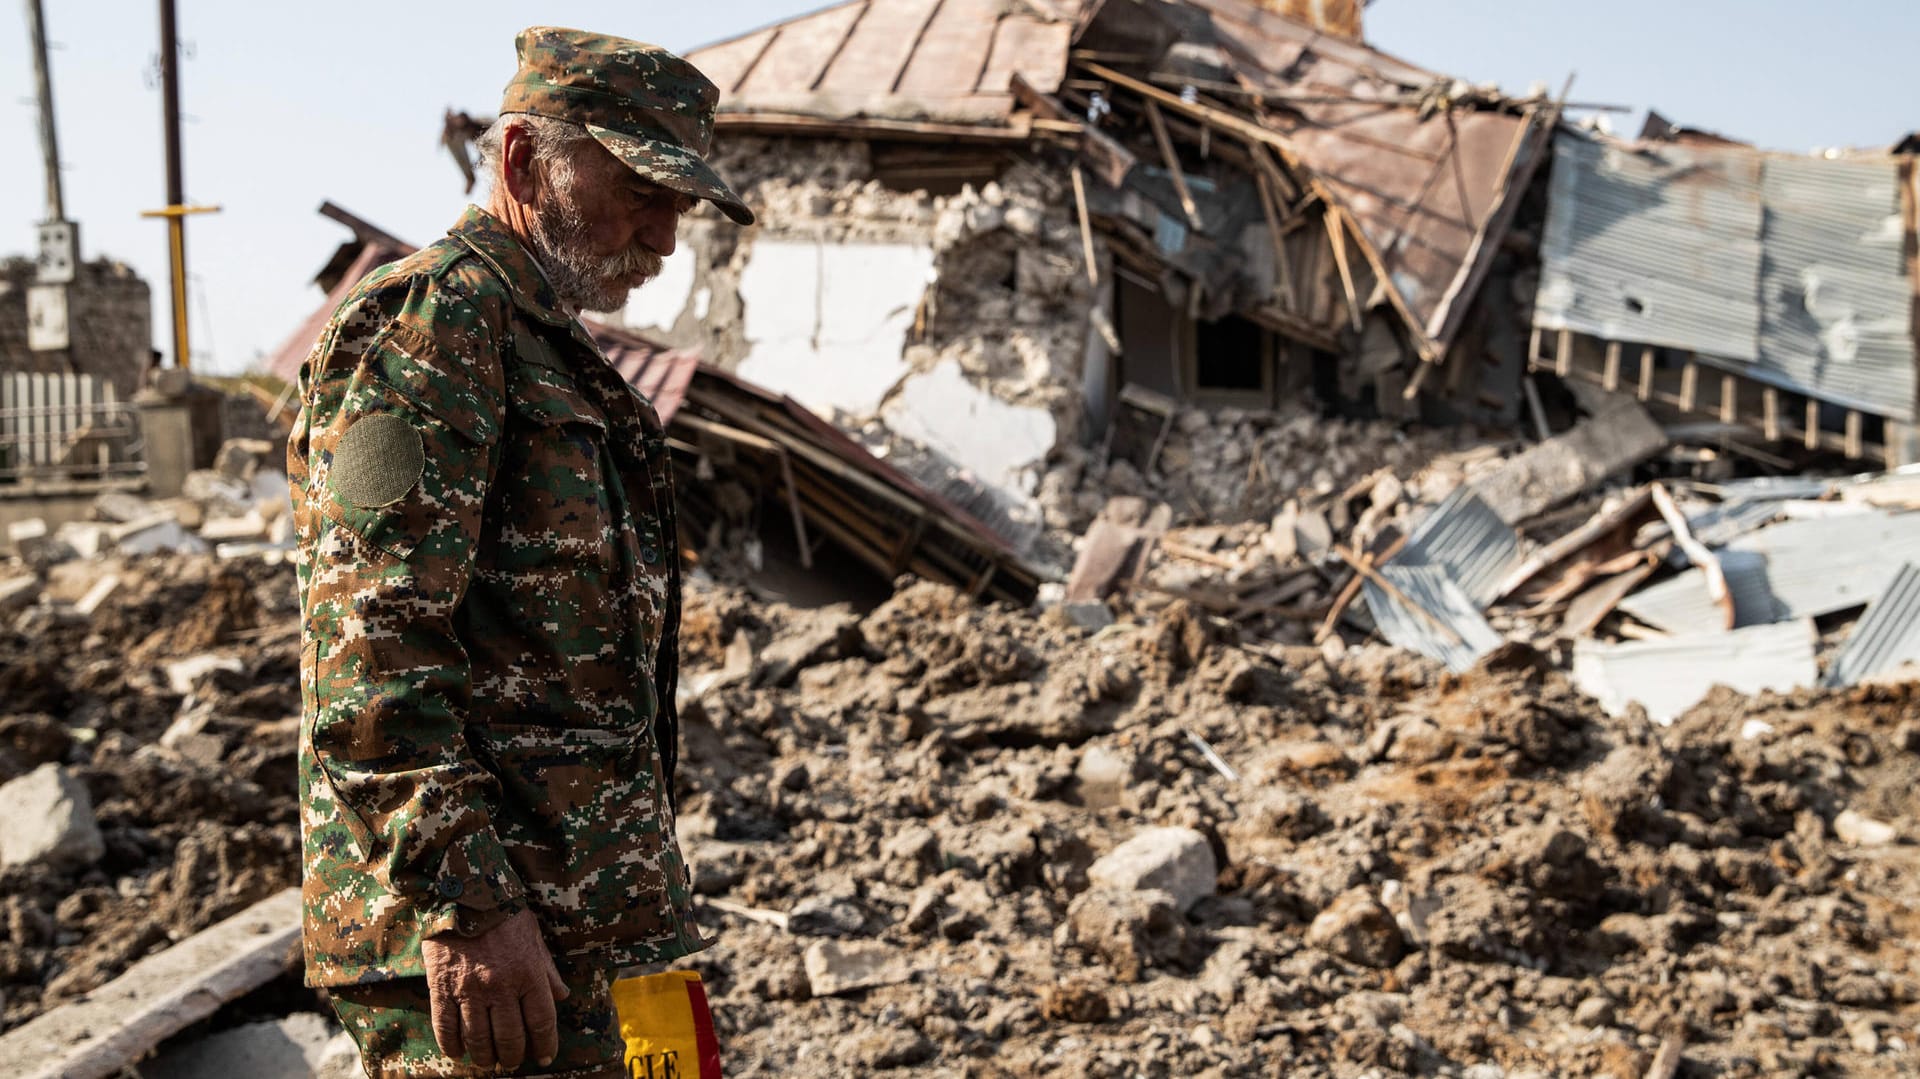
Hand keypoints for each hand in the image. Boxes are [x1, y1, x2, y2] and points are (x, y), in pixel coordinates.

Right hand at [423, 908, 569, 1069]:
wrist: (464, 894)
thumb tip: (562, 996)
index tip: (544, 1058)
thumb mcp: (535, 938)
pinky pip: (446, 1028)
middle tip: (511, 1063)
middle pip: (510, 1037)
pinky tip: (458, 1052)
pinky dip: (452, 1046)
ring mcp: (470, 990)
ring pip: (479, 1039)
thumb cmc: (505, 915)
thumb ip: (547, 970)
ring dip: (484, 1057)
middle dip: (512, 1056)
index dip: (545, 1045)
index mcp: (529, 973)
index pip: (542, 1021)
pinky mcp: (442, 989)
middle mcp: (502, 986)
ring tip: (487, 1062)